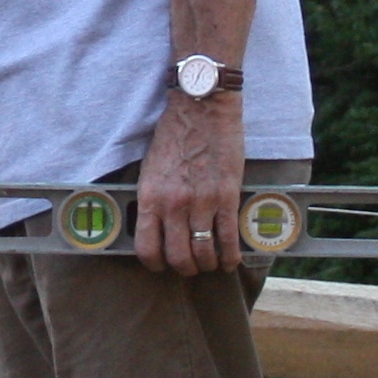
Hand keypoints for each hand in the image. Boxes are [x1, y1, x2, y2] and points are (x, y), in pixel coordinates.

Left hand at [133, 92, 244, 274]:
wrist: (201, 108)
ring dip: (208, 264)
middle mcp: (173, 205)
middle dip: (185, 269)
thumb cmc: (174, 134)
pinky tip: (231, 259)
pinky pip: (229, 238)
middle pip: (178, 257)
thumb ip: (153, 198)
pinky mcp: (227, 196)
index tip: (162, 265)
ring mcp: (201, 202)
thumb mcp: (150, 169)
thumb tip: (157, 225)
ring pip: (204, 253)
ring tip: (212, 262)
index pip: (146, 249)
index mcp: (150, 197)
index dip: (155, 264)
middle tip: (191, 266)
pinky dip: (231, 255)